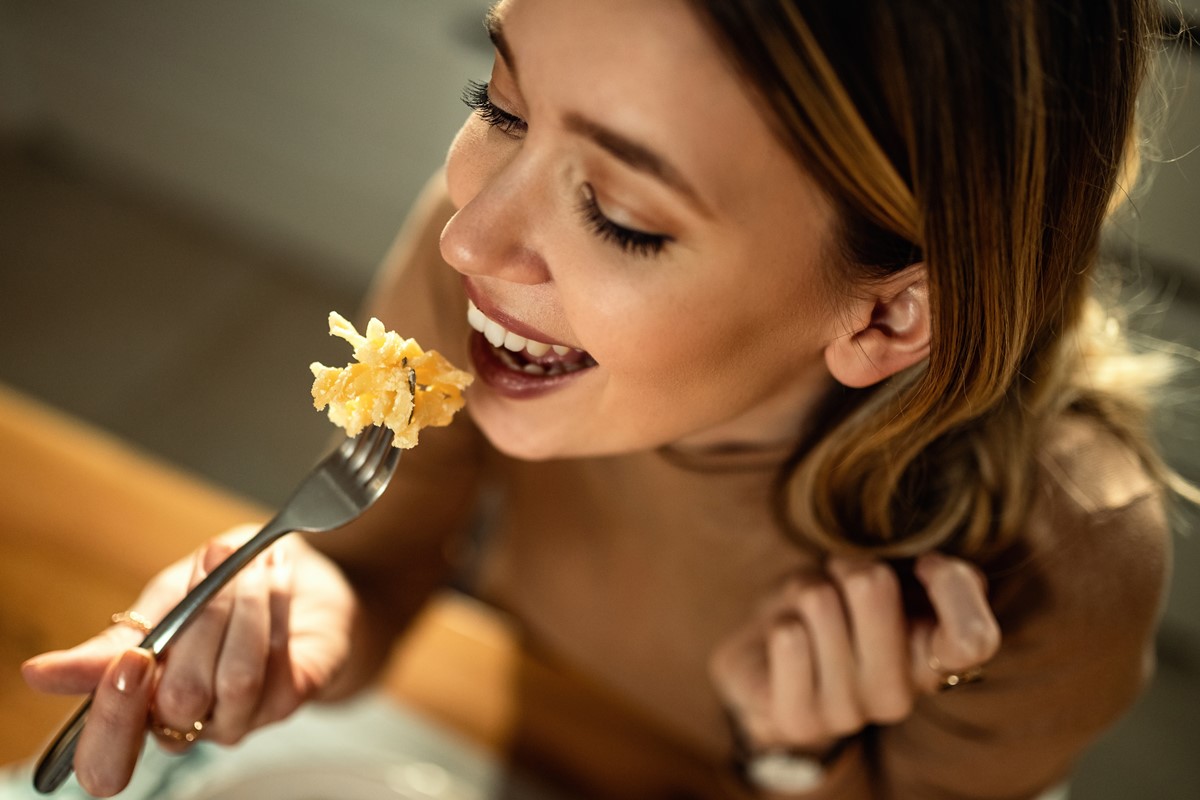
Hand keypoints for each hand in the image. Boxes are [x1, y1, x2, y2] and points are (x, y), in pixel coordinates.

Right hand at [21, 527, 358, 796]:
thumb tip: (40, 675)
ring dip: (242, 606)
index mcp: (138, 703)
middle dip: (198, 623)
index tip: (131, 659)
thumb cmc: (219, 590)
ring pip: (234, 679)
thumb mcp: (160, 602)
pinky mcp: (288, 698)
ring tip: (251, 563)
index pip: (108, 753)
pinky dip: (273, 607)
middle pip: (177, 702)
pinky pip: (276, 662)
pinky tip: (275, 578)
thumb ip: (113, 642)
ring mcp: (240, 717)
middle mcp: (186, 723)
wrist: (294, 573)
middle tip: (208, 566)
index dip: (114, 717)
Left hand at [709, 552, 1000, 757]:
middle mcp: (897, 697)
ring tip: (804, 615)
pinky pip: (787, 636)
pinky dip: (778, 619)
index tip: (923, 565)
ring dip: (803, 589)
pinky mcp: (797, 720)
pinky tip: (782, 640)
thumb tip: (936, 567)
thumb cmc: (837, 612)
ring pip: (819, 600)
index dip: (949, 585)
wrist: (768, 665)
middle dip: (846, 566)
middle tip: (836, 585)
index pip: (972, 639)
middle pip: (872, 585)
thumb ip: (936, 575)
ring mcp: (847, 713)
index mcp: (932, 663)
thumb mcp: (890, 581)